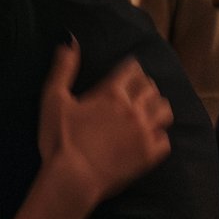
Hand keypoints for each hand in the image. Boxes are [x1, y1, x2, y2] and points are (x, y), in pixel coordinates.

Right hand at [36, 41, 172, 207]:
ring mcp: (144, 133)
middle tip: (134, 92)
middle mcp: (134, 109)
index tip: (126, 73)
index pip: (133, 69)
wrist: (73, 179)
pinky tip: (150, 138)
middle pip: (150, 88)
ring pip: (164, 110)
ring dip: (157, 107)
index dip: (130, 68)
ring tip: (147, 111)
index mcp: (112, 93)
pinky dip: (159, 136)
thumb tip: (70, 40)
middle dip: (144, 86)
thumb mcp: (53, 99)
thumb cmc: (60, 139)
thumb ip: (63, 68)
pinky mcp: (149, 156)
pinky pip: (165, 140)